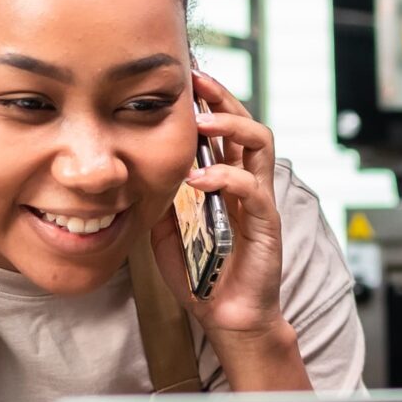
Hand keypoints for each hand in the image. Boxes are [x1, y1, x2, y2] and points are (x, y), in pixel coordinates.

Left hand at [148, 70, 309, 388]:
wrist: (229, 320)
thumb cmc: (204, 278)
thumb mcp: (167, 234)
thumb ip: (160, 203)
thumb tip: (135, 175)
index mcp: (228, 185)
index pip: (226, 131)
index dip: (210, 102)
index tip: (184, 82)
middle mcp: (248, 187)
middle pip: (247, 125)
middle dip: (223, 99)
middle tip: (196, 82)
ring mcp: (259, 204)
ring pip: (260, 146)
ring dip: (231, 126)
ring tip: (202, 122)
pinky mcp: (266, 226)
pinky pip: (251, 191)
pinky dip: (225, 178)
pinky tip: (198, 180)